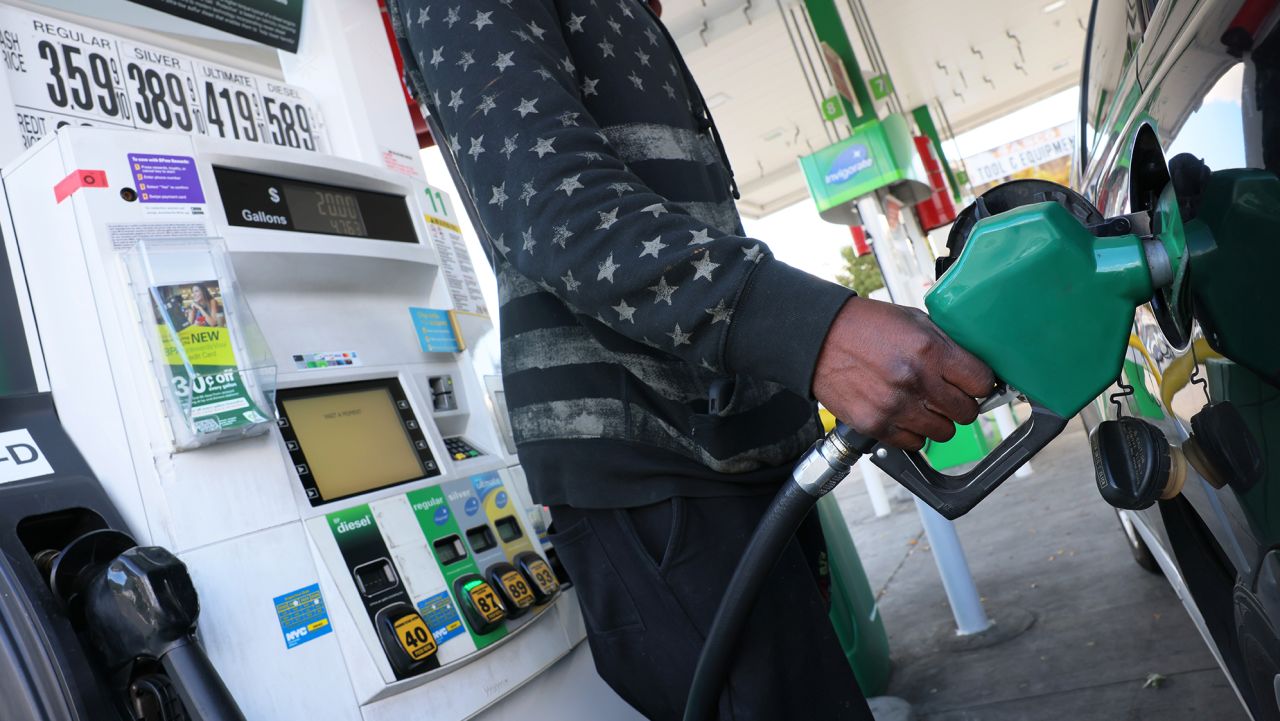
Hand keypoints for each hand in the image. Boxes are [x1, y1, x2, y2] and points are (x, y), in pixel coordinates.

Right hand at [813, 297, 994, 449]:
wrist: (820, 338)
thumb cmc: (867, 326)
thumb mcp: (913, 321)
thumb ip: (945, 345)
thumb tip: (975, 368)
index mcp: (930, 351)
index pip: (981, 382)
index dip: (979, 383)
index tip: (973, 383)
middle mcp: (915, 381)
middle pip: (966, 413)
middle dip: (960, 403)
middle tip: (947, 394)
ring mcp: (895, 406)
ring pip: (943, 432)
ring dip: (937, 420)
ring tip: (921, 404)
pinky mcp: (876, 425)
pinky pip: (914, 443)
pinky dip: (912, 432)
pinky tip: (902, 413)